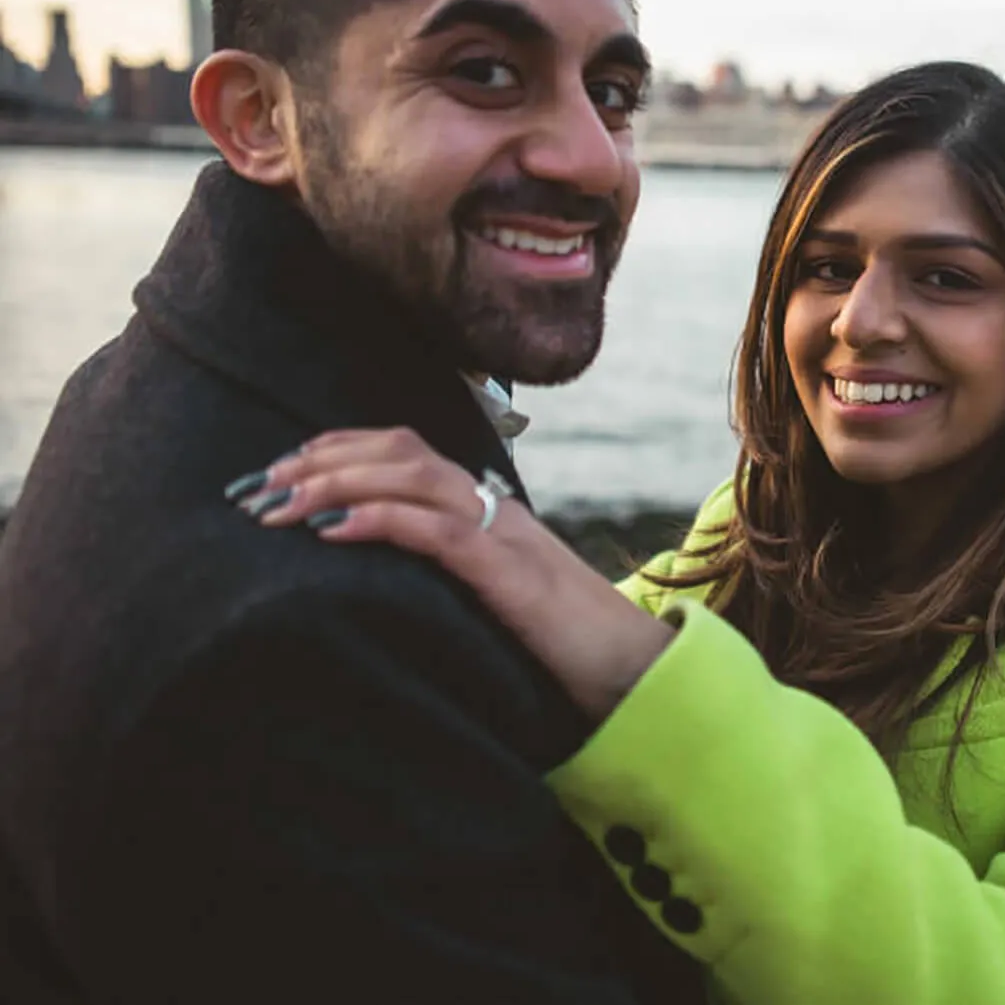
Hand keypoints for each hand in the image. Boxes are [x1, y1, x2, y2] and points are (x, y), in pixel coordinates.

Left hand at [228, 427, 673, 718]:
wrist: (633, 672)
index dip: (337, 449)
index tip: (279, 470)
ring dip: (336, 482)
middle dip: (319, 460)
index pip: (405, 451)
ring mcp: (503, 535)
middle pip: (399, 450)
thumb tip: (386, 580)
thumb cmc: (562, 649)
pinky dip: (379, 519)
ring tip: (276, 505)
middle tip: (254, 487)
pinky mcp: (509, 573)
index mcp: (486, 511)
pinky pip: (437, 530)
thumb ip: (450, 578)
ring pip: (413, 476)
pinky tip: (330, 531)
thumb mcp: (493, 602)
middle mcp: (492, 508)